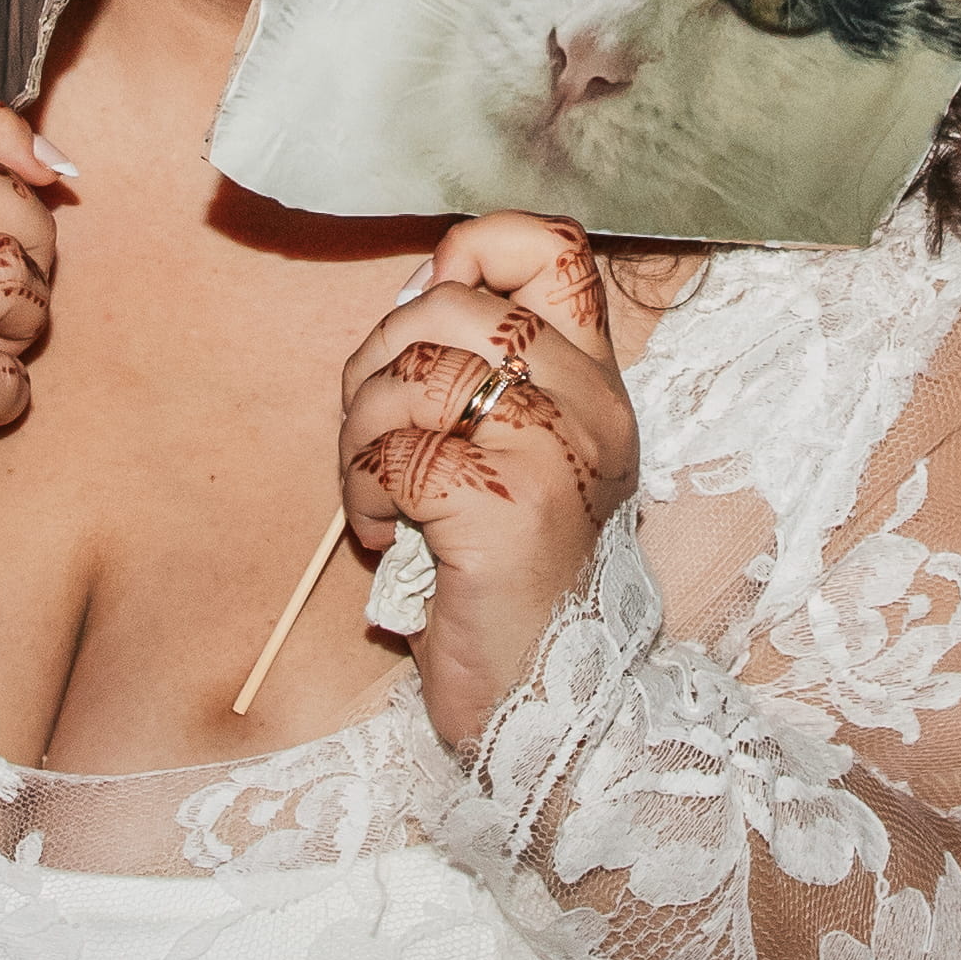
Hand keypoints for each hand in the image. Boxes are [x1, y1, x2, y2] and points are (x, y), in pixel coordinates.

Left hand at [339, 214, 641, 753]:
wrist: (554, 713)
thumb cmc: (512, 587)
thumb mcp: (523, 460)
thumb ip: (489, 373)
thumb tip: (421, 282)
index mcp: (600, 386)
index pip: (554, 246)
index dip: (472, 251)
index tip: (428, 321)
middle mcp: (592, 409)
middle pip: (452, 303)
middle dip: (378, 361)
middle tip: (378, 434)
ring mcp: (553, 454)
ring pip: (410, 375)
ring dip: (360, 437)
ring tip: (380, 498)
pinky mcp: (503, 508)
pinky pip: (394, 452)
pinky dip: (363, 495)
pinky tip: (384, 536)